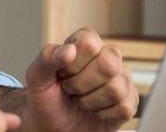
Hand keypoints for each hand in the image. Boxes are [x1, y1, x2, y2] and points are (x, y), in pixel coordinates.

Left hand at [22, 27, 137, 131]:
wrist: (53, 124)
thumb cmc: (46, 97)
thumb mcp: (36, 76)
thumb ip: (48, 58)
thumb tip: (69, 49)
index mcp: (85, 42)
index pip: (89, 44)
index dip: (73, 64)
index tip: (62, 74)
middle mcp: (107, 55)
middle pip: (108, 65)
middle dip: (82, 84)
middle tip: (70, 89)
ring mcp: (121, 77)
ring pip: (116, 89)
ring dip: (90, 102)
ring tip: (81, 100)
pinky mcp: (129, 100)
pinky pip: (124, 108)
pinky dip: (103, 115)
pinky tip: (95, 110)